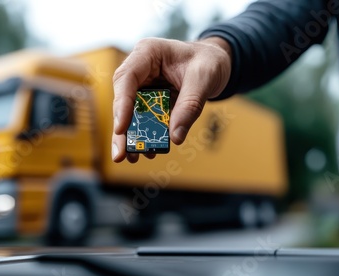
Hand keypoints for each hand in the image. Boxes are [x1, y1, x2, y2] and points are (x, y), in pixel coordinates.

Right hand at [112, 37, 231, 162]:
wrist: (217, 62)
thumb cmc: (209, 61)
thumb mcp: (204, 80)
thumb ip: (189, 106)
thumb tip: (175, 137)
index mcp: (147, 53)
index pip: (126, 78)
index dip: (121, 104)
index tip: (121, 129)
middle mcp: (140, 69)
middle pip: (123, 100)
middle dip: (122, 129)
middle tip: (120, 155)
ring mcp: (143, 85)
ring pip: (131, 112)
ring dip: (132, 136)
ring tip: (132, 158)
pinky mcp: (151, 99)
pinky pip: (145, 118)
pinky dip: (146, 134)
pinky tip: (149, 150)